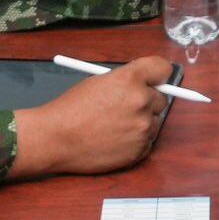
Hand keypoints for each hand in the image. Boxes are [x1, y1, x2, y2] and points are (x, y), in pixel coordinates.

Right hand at [11, 58, 175, 176]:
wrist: (55, 139)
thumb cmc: (71, 109)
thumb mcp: (99, 82)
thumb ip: (127, 81)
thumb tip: (147, 84)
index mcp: (130, 79)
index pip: (163, 69)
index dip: (157, 75)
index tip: (155, 80)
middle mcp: (141, 101)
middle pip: (161, 97)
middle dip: (147, 101)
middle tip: (126, 107)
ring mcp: (143, 127)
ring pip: (155, 121)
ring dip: (141, 122)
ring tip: (114, 126)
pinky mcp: (140, 150)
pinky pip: (147, 141)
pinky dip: (136, 141)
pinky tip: (114, 140)